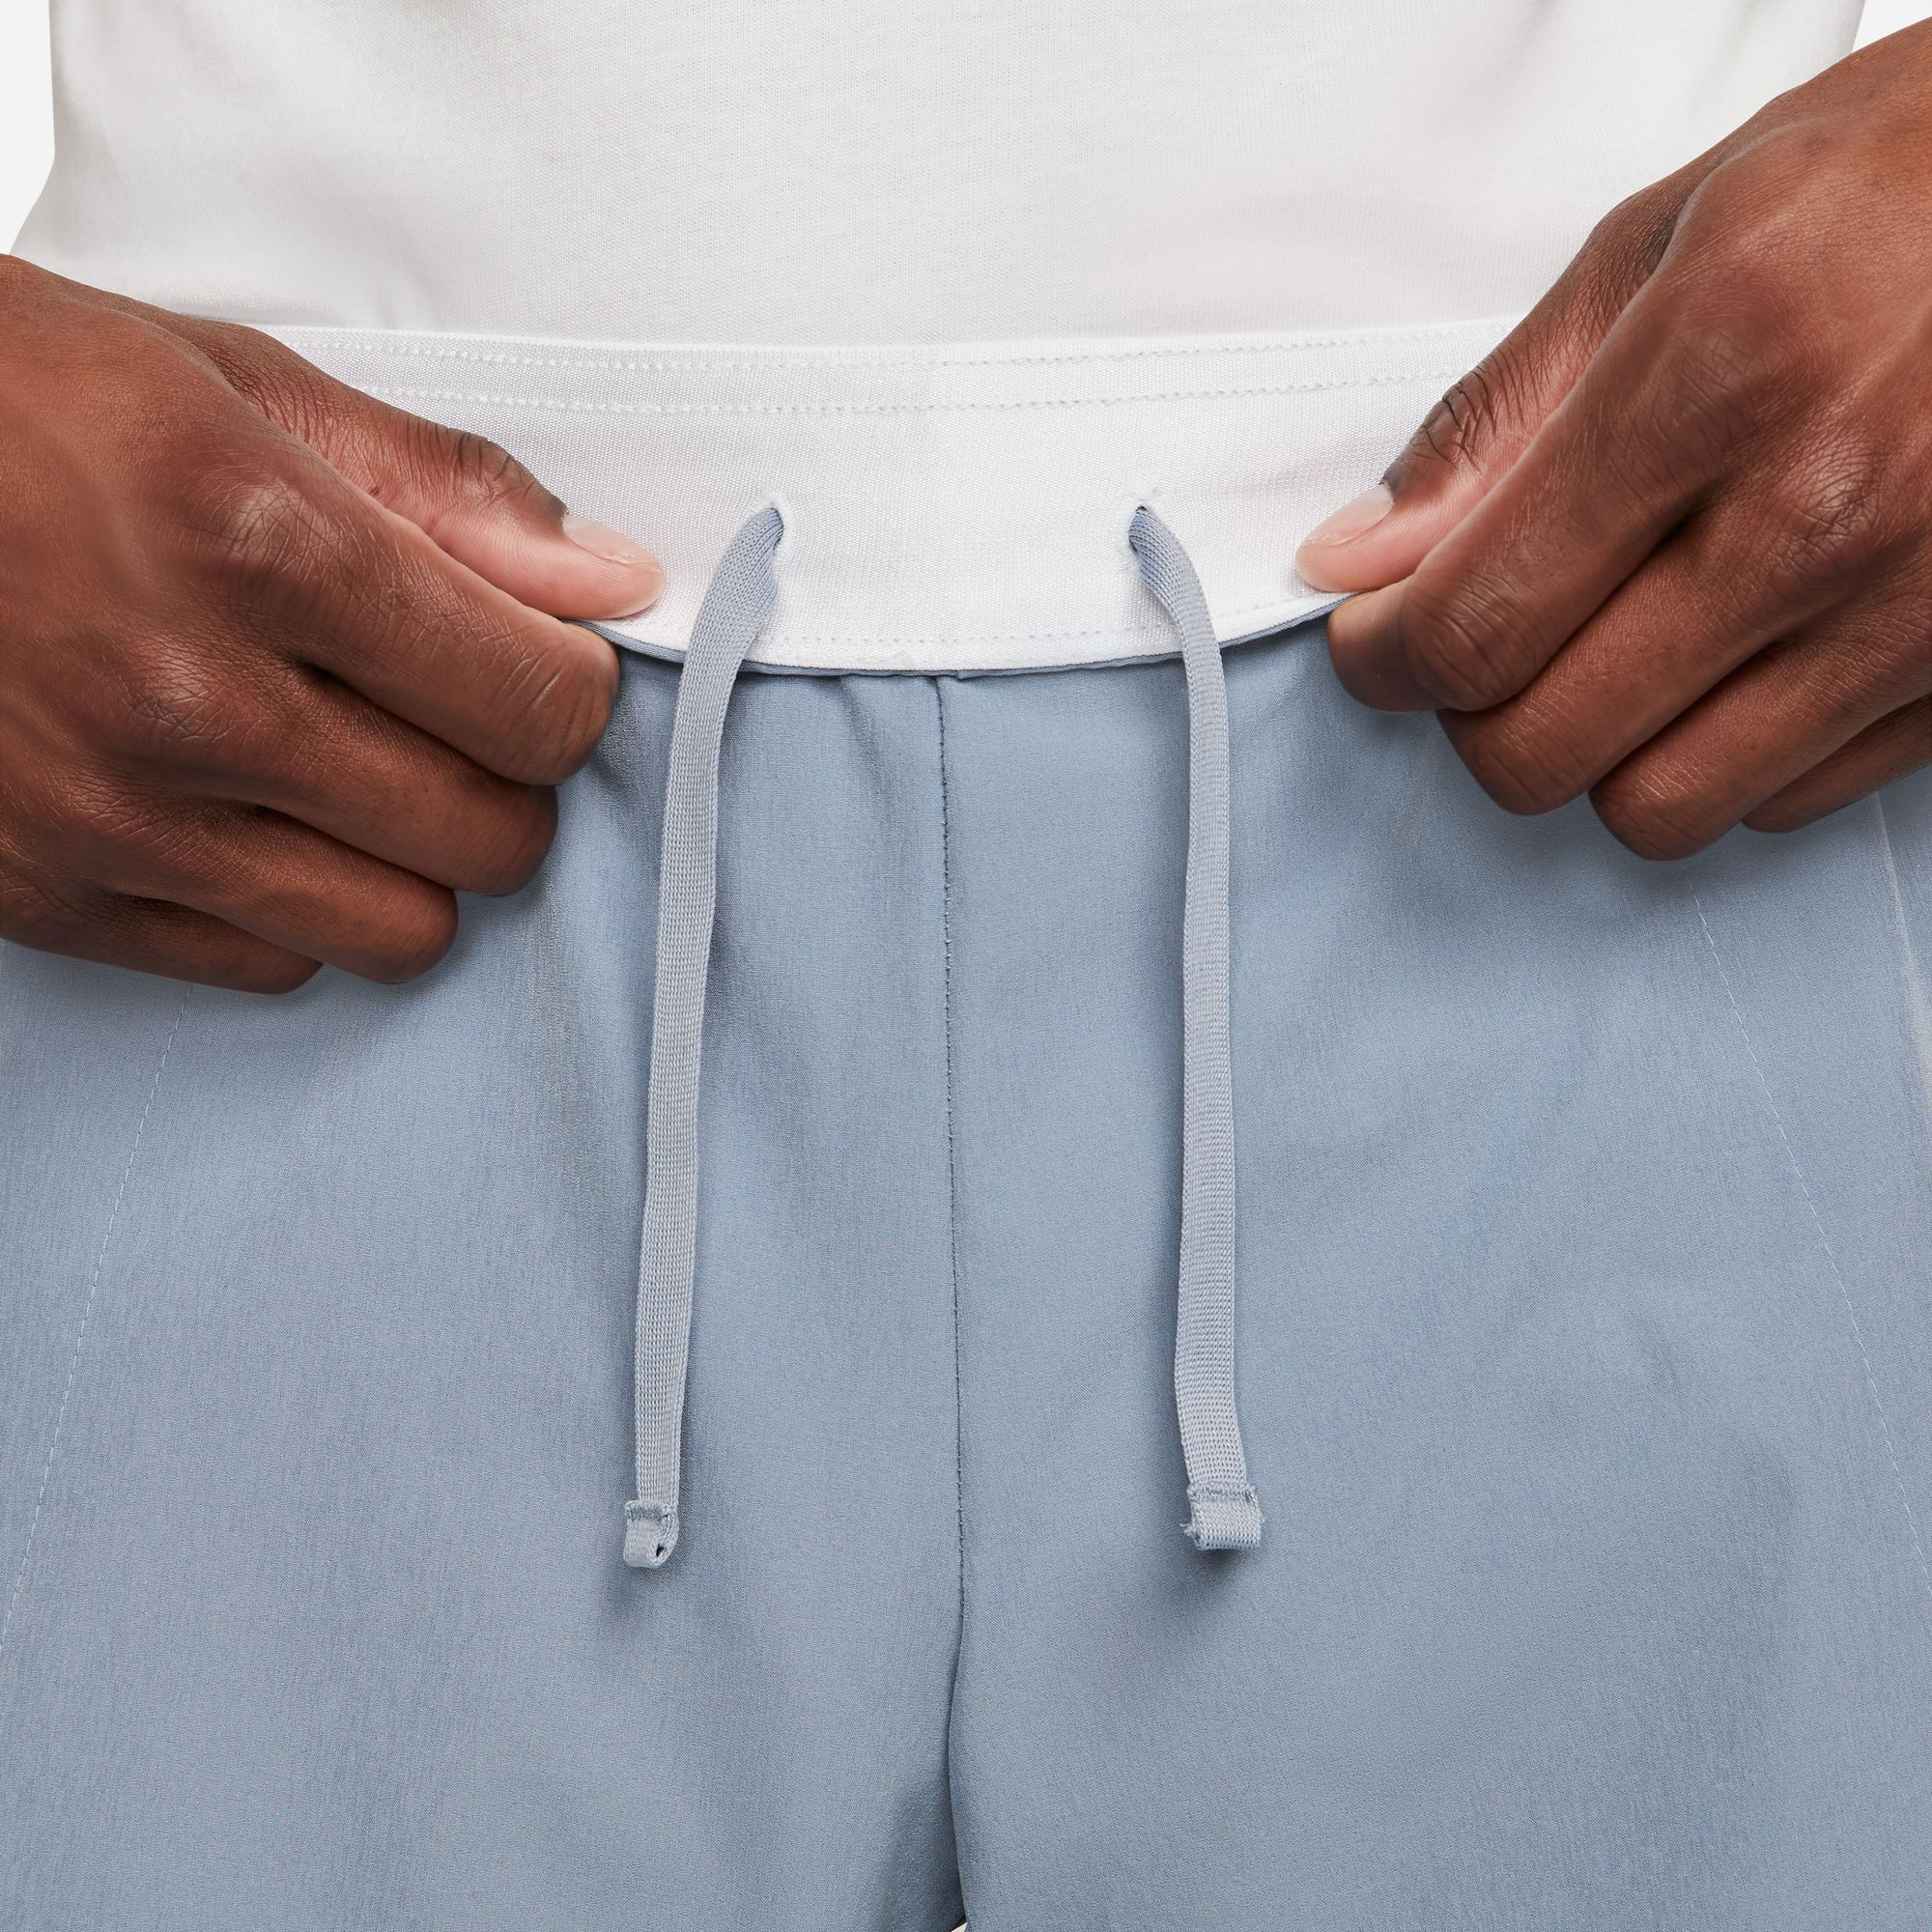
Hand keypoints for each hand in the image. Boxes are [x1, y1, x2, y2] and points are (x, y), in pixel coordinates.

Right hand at [0, 259, 661, 989]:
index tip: (540, 659)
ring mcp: (111, 818)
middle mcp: (188, 701)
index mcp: (257, 543)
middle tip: (454, 714)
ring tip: (357, 768)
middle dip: (506, 778)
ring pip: (401, 932)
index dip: (569, 688)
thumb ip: (447, 491)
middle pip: (491, 836)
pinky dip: (296, 904)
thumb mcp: (237, 383)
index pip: (540, 707)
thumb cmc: (9, 403)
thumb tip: (611, 582)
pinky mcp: (47, 897)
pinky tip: (254, 814)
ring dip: (415, 859)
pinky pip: (270, 965)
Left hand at [1295, 25, 1931, 858]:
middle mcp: (1826, 512)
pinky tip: (1726, 659)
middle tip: (1481, 641)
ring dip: (1596, 751)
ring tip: (1605, 652)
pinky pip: (1785, 799)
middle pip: (1543, 747)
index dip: (1384, 658)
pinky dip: (1722, 755)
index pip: (1475, 624)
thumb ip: (1497, 417)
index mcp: (1724, 375)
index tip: (1375, 640)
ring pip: (1659, 809)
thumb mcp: (1664, 238)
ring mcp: (1918, 607)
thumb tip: (1366, 555)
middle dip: (1472, 711)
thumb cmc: (1903, 181)